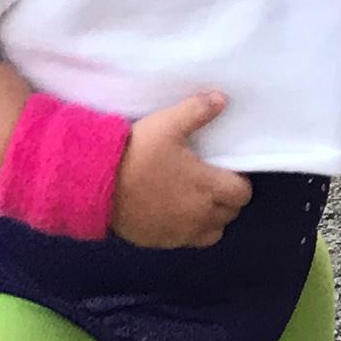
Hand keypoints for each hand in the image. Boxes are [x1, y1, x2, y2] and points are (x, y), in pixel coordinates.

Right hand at [111, 92, 252, 248]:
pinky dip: (189, 230)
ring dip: (212, 218)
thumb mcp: (167, 124)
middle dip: (227, 199)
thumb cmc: (137, 153)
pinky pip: (188, 241)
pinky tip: (175, 213)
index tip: (225, 171)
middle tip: (211, 183)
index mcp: (208, 186)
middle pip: (231, 213)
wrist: (98, 184)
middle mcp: (200, 214)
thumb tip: (222, 98)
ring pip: (213, 231)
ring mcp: (182, 232)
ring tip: (197, 201)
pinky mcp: (162, 241)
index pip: (242, 193)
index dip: (238, 182)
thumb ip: (197, 110)